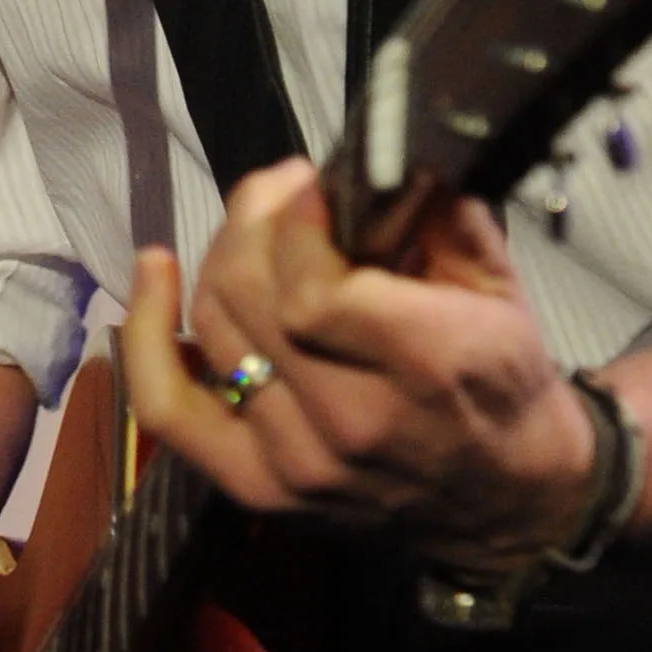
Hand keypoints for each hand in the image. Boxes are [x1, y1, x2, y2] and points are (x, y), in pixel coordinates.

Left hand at [118, 159, 598, 573]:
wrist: (506, 503)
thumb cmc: (502, 381)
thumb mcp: (500, 285)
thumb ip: (442, 210)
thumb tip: (382, 149)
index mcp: (423, 366)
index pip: (313, 287)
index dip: (296, 219)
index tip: (313, 181)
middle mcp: (351, 421)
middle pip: (248, 297)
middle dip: (255, 220)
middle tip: (284, 190)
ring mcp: (297, 462)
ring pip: (212, 328)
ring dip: (221, 258)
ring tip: (256, 228)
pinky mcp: (258, 488)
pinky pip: (168, 406)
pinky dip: (144, 334)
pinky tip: (155, 269)